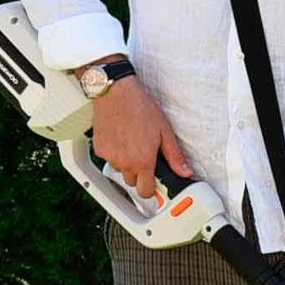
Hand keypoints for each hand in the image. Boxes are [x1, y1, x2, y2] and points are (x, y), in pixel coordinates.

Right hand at [90, 76, 192, 198]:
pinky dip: (114, 153)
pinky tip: (121, 137)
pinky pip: (109, 158)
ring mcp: (110, 156)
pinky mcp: (99, 149)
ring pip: (120, 170)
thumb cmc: (140, 108)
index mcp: (142, 161)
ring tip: (133, 143)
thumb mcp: (165, 131)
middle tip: (145, 157)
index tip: (154, 182)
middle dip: (139, 174)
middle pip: (132, 182)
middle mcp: (125, 162)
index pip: (145, 192)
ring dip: (126, 163)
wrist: (117, 93)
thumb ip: (175, 156)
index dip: (151, 189)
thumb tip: (185, 171)